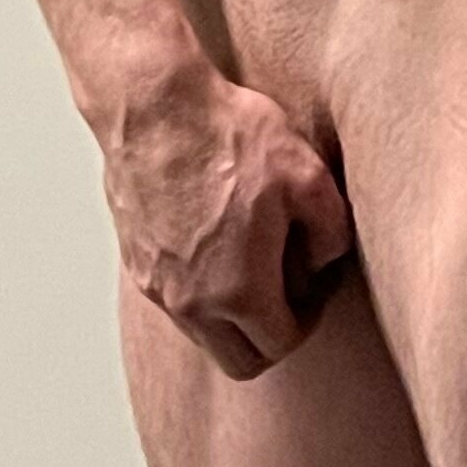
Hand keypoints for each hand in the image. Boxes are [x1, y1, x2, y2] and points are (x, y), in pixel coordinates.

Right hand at [97, 59, 353, 378]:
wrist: (154, 106)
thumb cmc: (228, 136)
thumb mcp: (308, 176)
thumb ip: (330, 232)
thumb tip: (324, 260)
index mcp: (238, 291)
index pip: (280, 345)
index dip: (308, 320)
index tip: (314, 288)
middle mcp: (191, 303)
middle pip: (238, 360)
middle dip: (269, 335)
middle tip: (288, 289)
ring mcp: (157, 286)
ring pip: (203, 333)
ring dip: (231, 313)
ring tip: (253, 256)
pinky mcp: (136, 262)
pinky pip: (175, 300)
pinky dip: (201, 289)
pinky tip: (219, 239)